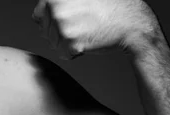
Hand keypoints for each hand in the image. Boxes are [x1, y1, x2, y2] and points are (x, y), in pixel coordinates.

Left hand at [32, 0, 158, 59]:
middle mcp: (56, 9)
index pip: (37, 14)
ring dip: (67, 42)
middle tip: (82, 24)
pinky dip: (73, 52)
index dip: (50, 21)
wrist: (132, 23)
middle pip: (44, 32)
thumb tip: (41, 11)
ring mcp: (62, 26)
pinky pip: (63, 54)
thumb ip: (60, 2)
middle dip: (58, 33)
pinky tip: (88, 40)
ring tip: (86, 30)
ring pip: (53, 44)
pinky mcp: (70, 43)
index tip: (66, 20)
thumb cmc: (109, 8)